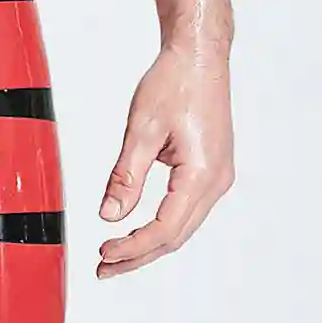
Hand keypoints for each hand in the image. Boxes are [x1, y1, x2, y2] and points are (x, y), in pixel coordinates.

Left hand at [97, 0, 234, 277]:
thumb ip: (126, 175)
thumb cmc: (174, 82)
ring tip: (116, 254)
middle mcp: (217, 182)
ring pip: (182, 224)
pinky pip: (186, 207)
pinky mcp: (211, 168)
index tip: (103, 255)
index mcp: (202, 175)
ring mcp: (218, 176)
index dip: (132, 248)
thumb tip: (109, 215)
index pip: (164, 229)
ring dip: (149, 241)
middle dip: (138, 254)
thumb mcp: (142, 128)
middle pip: (176, 235)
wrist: (199, 55)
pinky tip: (138, 226)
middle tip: (104, 268)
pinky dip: (161, 222)